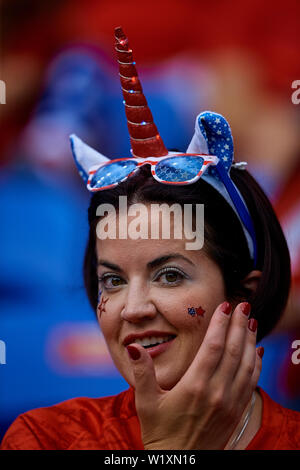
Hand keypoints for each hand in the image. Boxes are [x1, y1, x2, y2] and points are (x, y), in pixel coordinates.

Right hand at [126, 301, 262, 449]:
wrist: (179, 464)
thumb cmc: (160, 432)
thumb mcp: (146, 402)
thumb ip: (143, 372)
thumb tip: (134, 347)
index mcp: (195, 386)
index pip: (213, 347)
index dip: (221, 324)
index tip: (225, 306)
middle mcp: (217, 393)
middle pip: (234, 351)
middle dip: (240, 325)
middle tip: (244, 305)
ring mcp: (230, 403)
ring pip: (246, 365)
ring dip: (250, 341)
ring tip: (252, 322)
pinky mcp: (236, 412)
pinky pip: (252, 383)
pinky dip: (256, 364)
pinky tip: (257, 351)